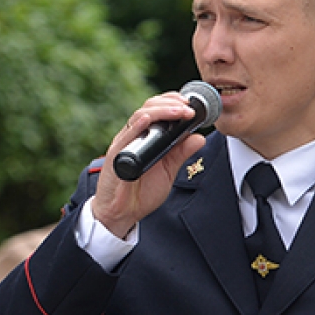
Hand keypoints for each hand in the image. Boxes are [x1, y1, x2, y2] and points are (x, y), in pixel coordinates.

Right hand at [91, 91, 208, 238]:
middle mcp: (134, 136)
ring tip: (178, 110)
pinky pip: (125, 138)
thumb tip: (199, 137)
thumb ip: (181, 153)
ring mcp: (124, 144)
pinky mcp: (115, 157)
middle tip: (188, 107)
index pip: (158, 109)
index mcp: (146, 136)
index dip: (173, 102)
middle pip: (149, 107)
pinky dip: (137, 126)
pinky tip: (147, 120)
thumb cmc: (141, 190)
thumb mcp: (168, 170)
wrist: (122, 213)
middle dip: (170, 103)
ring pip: (139, 116)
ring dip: (161, 111)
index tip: (191, 103)